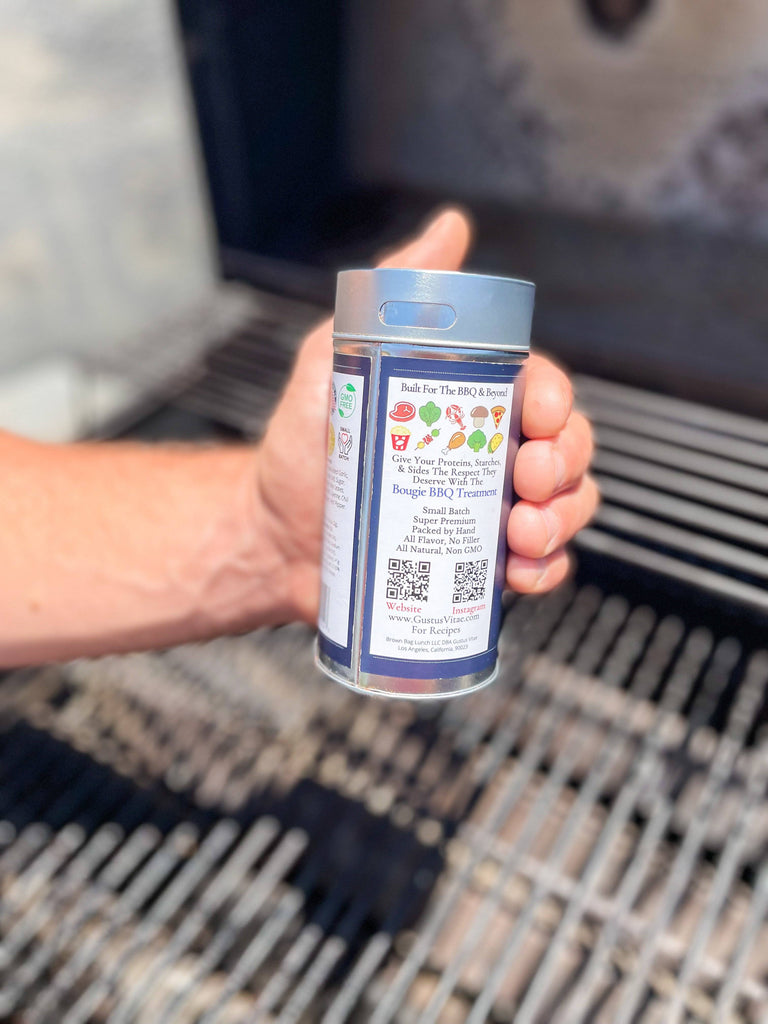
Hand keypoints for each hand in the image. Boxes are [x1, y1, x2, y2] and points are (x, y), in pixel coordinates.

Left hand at [257, 208, 597, 621]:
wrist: (273, 540)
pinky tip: (522, 571)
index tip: (538, 412)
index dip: (555, 400)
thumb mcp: (336, 360)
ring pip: (565, 504)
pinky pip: (541, 564)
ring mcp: (487, 509)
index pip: (539, 389)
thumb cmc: (302, 450)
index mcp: (467, 401)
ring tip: (522, 533)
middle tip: (526, 479)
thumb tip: (448, 229)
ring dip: (562, 518)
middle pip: (565, 447)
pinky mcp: (479, 561)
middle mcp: (487, 453)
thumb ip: (392, 295)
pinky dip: (548, 569)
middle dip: (563, 462)